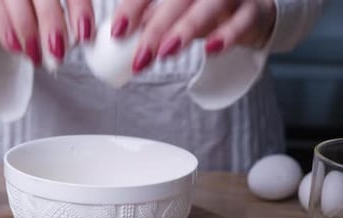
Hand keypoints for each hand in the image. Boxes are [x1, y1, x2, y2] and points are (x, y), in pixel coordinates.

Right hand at [0, 0, 94, 65]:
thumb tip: (79, 42)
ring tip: (35, 55)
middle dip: (53, 24)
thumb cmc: (25, 7)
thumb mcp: (46, 12)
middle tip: (57, 52)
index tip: (84, 34)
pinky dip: (6, 30)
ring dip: (29, 32)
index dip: (80, 9)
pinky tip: (15, 46)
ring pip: (18, 0)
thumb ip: (63, 21)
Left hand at [110, 0, 275, 72]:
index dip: (134, 7)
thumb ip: (151, 20)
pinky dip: (227, 35)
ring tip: (166, 52)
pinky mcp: (254, 9)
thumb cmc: (202, 9)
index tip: (118, 31)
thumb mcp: (174, 11)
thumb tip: (118, 37)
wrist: (250, 12)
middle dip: (156, 27)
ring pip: (209, 6)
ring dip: (186, 29)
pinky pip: (242, 21)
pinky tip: (210, 50)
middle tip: (140, 57)